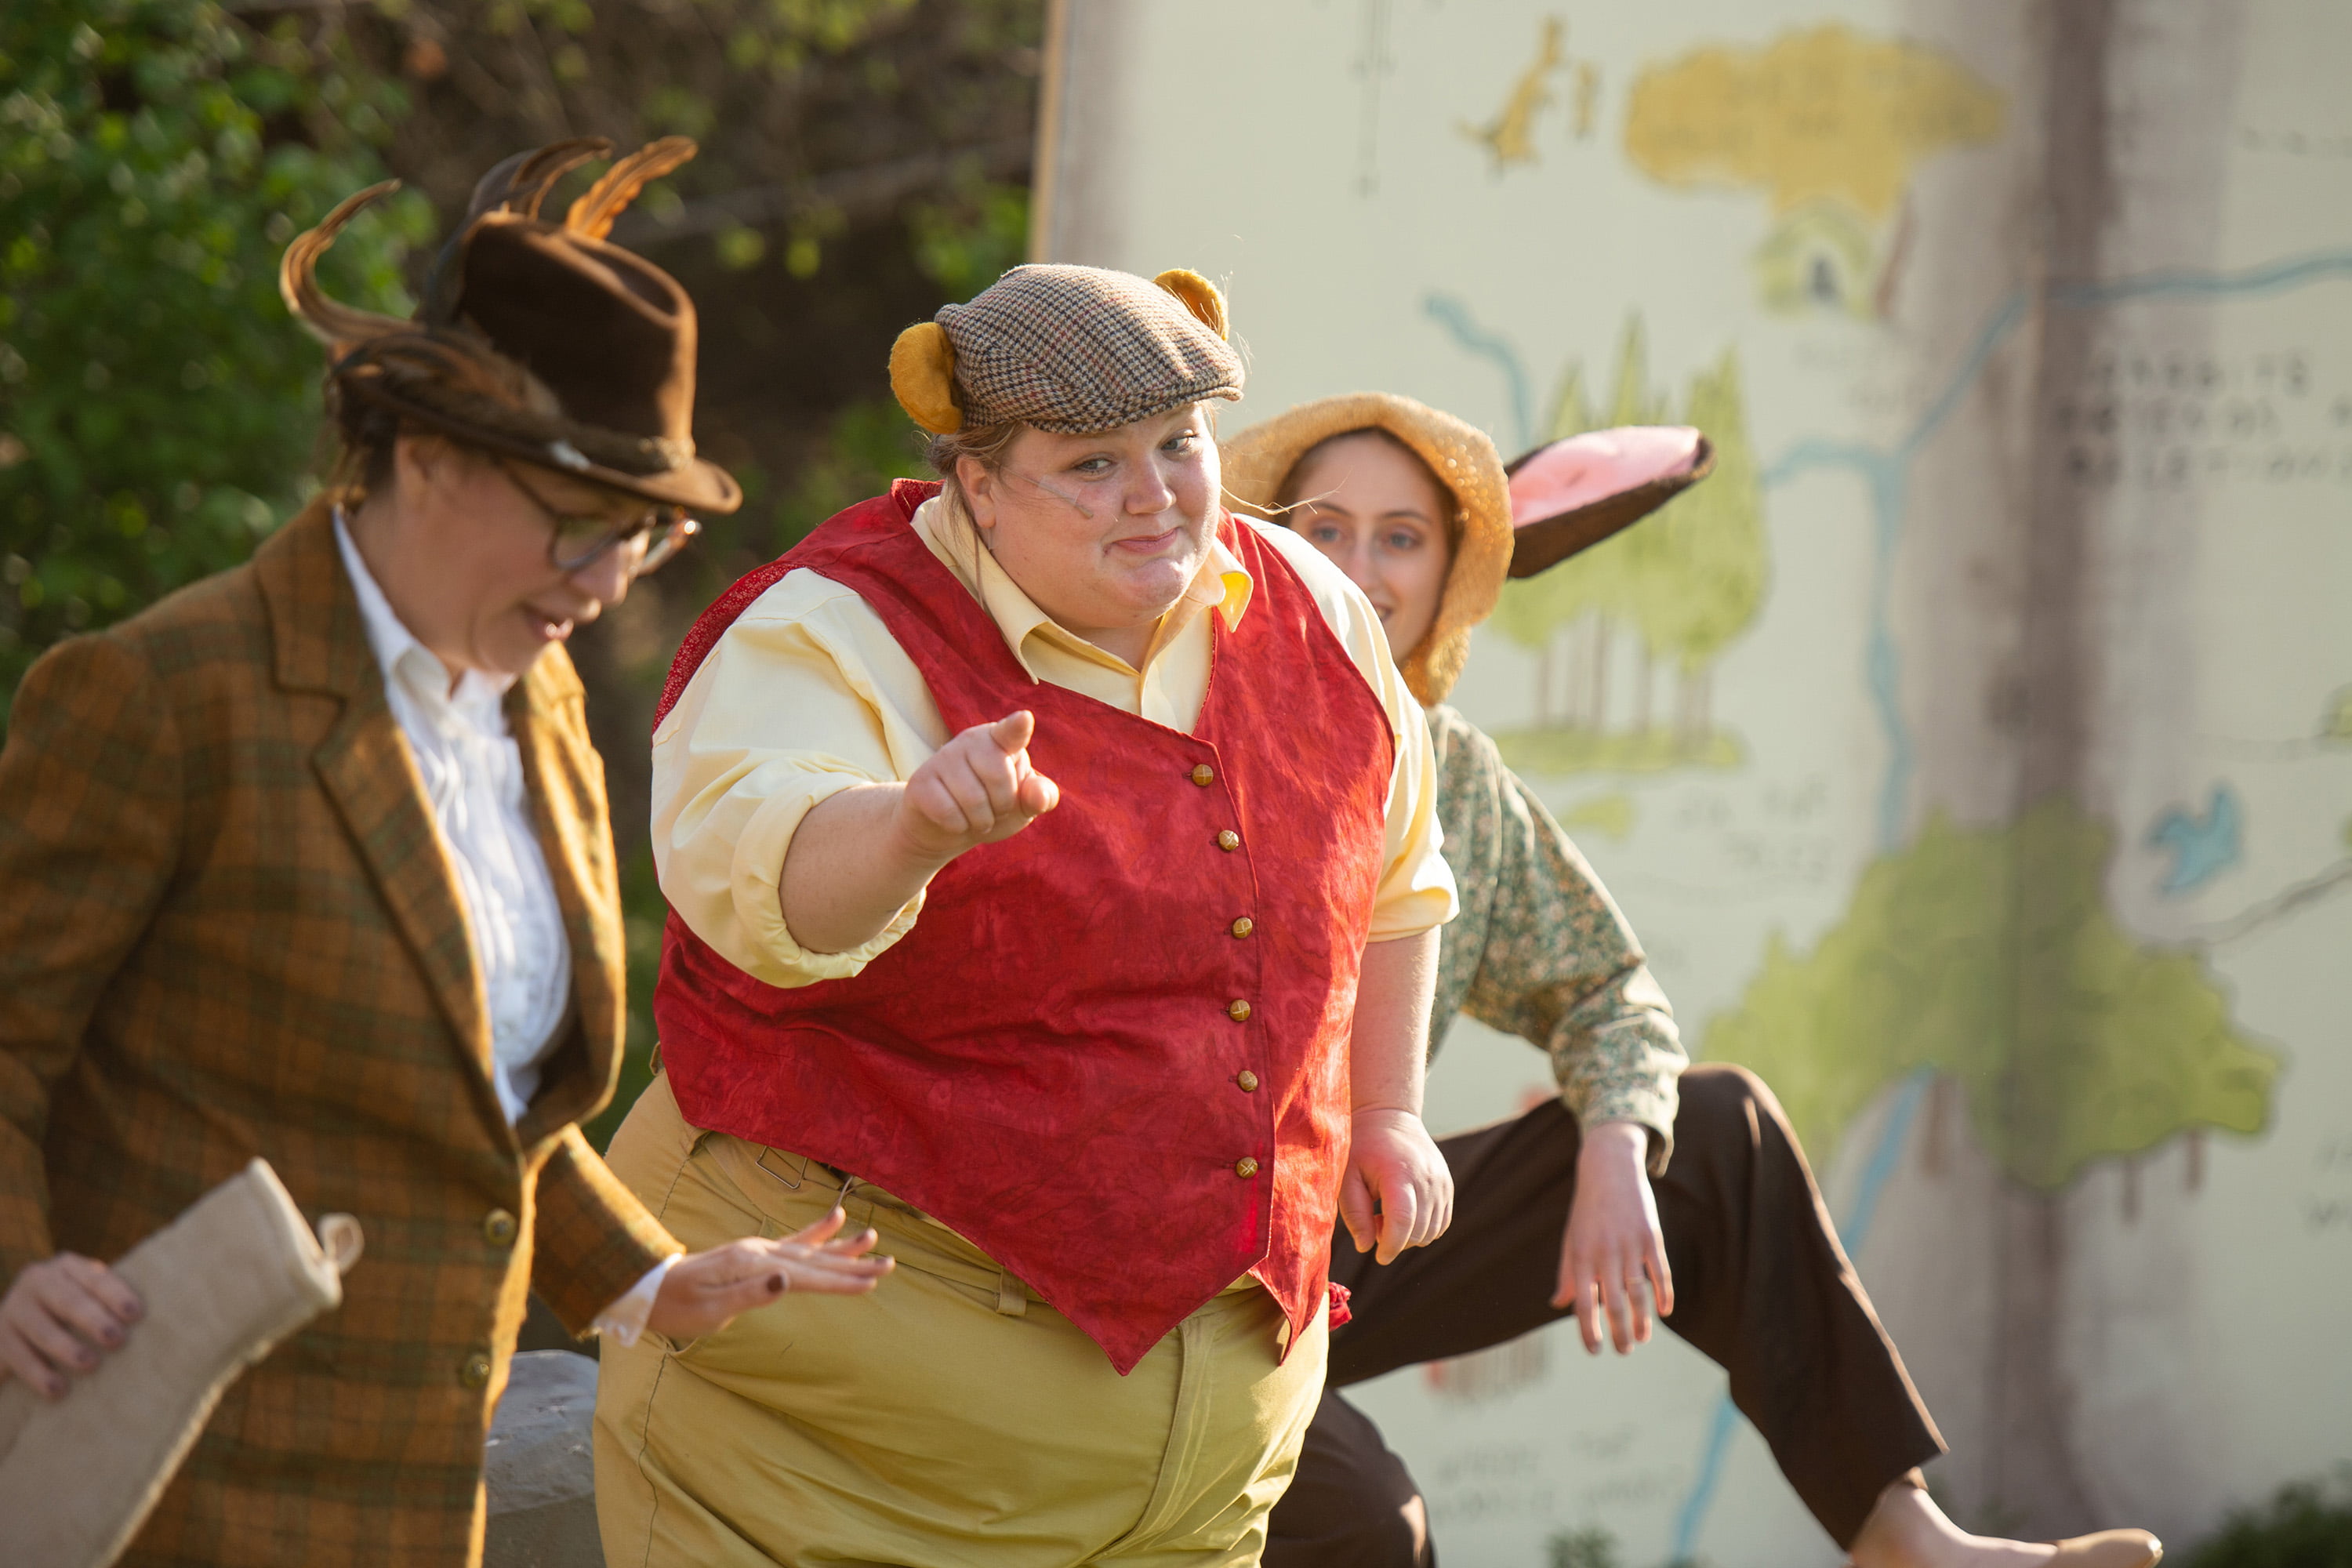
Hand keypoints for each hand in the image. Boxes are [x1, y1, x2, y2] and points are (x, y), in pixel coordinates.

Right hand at [0, 1252, 144, 1400]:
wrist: (13, 1329)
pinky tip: (57, 1390)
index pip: (94, 1277)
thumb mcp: (87, 1298)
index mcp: (67, 1266)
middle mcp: (37, 1280)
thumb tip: (164, 1320)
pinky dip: (39, 1374)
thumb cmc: (70, 1314)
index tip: (136, 1314)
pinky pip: (17, 1356)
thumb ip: (110, 1303)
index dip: (115, 1294)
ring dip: (66, 1348)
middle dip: (93, 1319)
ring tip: (90, 1364)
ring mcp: (13, 1308)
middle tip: (117, 1340)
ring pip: (40, 1329)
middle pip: (67, 1299)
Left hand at [645, 1206, 893, 1343]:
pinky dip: (815, 1232)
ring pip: (809, 1248)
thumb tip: (785, 1281)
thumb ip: (748, 1295)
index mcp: (752, 1267)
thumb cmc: (676, 1308)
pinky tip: (835, 1221)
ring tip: (873, 1238)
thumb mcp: (707, 1311)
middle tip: (888, 1265)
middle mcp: (759, 1251)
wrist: (647, 1290)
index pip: (805, 1276)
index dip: (839, 1282)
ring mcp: (757, 1249)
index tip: (871, 1284)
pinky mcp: (754, 1253)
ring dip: (842, 1247)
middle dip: (852, 1264)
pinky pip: (792, 1241)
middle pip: (814, 1260)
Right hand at [892, 710, 1059, 866]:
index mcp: (1001, 741)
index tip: (1024, 719)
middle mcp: (971, 741)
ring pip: (973, 800)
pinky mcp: (921, 781)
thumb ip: (1040, 797)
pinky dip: (958, 827)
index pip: (1011, 732)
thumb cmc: (992, 808)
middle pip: (999, 777)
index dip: (1018, 727)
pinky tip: (954, 820)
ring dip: (981, 821)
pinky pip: (948, 813)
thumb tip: (1039, 796)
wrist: (946, 829)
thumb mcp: (1023, 805)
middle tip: (994, 807)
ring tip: (975, 816)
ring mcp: (943, 758)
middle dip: (1003, 805)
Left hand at [1339, 1108, 1452, 1264]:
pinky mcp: (1447, 1184)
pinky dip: (1423, 1228)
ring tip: (1388, 1215)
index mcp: (1399, 1173)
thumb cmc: (1361, 1148)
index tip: (1378, 1256)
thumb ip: (1355, 1213)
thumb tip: (1365, 1247)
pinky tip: (1404, 1213)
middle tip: (1374, 1223)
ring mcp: (1441, 1181)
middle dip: (1396, 1241)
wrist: (1388, 1118)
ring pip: (1431, 1231)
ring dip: (1409, 1235)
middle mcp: (1426, 1178)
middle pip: (1418, 1230)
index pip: (1403, 1221)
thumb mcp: (1347, 1177)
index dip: (1391, 1245)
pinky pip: (1441, 1222)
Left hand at [1552, 1120, 1673, 1354]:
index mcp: (1581, 1255)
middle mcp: (1605, 1252)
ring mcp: (1630, 1244)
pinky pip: (1660, 1271)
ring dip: (1642, 1320)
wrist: (1609, 1168)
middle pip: (1614, 1303)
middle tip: (1623, 1351)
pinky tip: (1664, 1311)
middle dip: (1619, 1332)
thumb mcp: (1570, 1239)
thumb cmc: (1586, 1210)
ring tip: (1642, 1339)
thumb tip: (1558, 1304)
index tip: (1594, 1351)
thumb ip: (1567, 1273)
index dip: (1588, 1329)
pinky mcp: (1651, 1236)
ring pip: (1639, 1292)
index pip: (1584, 1302)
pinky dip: (1664, 1293)